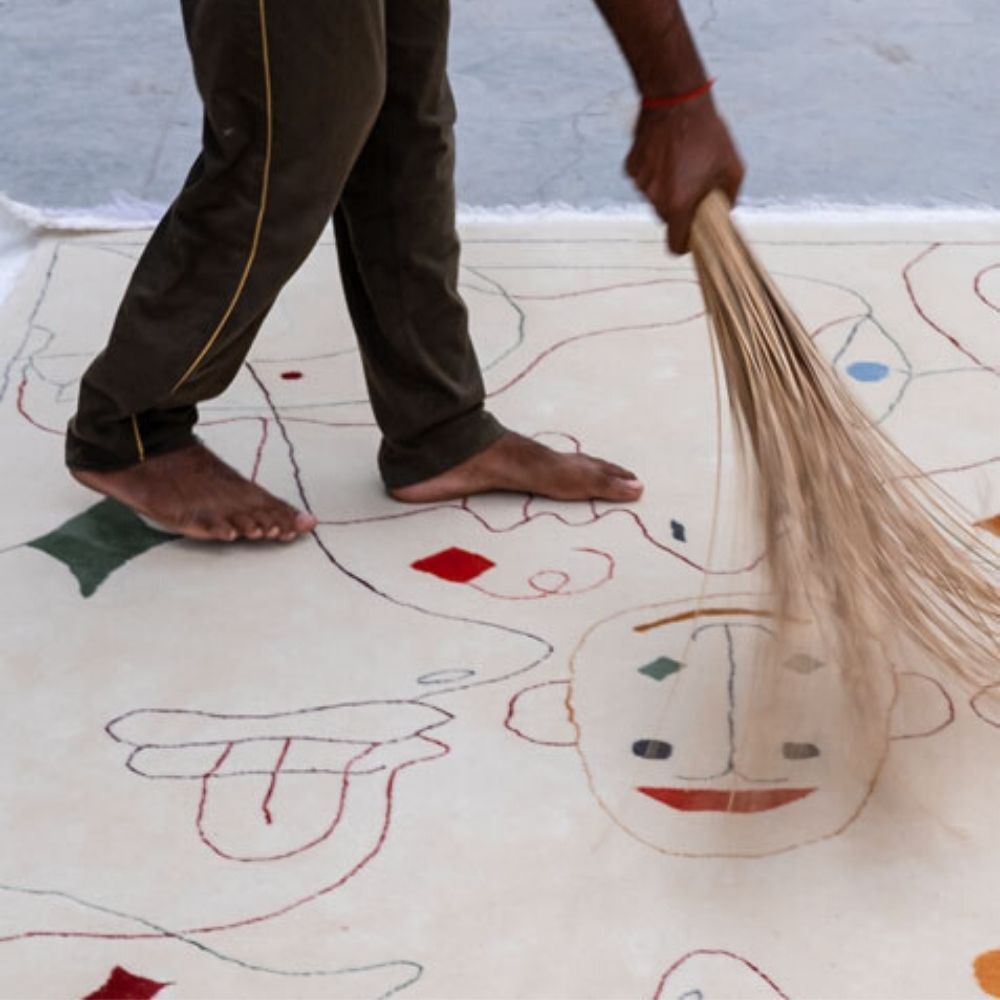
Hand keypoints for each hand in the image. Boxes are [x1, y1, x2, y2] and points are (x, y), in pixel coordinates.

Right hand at [625, 93, 744, 253]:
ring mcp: (640, 183)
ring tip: (680, 159)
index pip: (675, 245)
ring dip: (666, 187)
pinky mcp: (630, 168)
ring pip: (654, 198)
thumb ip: (730, 198)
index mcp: (679, 204)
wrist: (676, 97)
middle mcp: (655, 199)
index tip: (691, 234)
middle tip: (693, 182)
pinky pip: (643, 180)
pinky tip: (664, 151)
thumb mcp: (732, 167)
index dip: (685, 243)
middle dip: (679, 207)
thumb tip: (725, 214)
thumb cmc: (709, 133)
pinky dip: (653, 172)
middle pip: (666, 219)